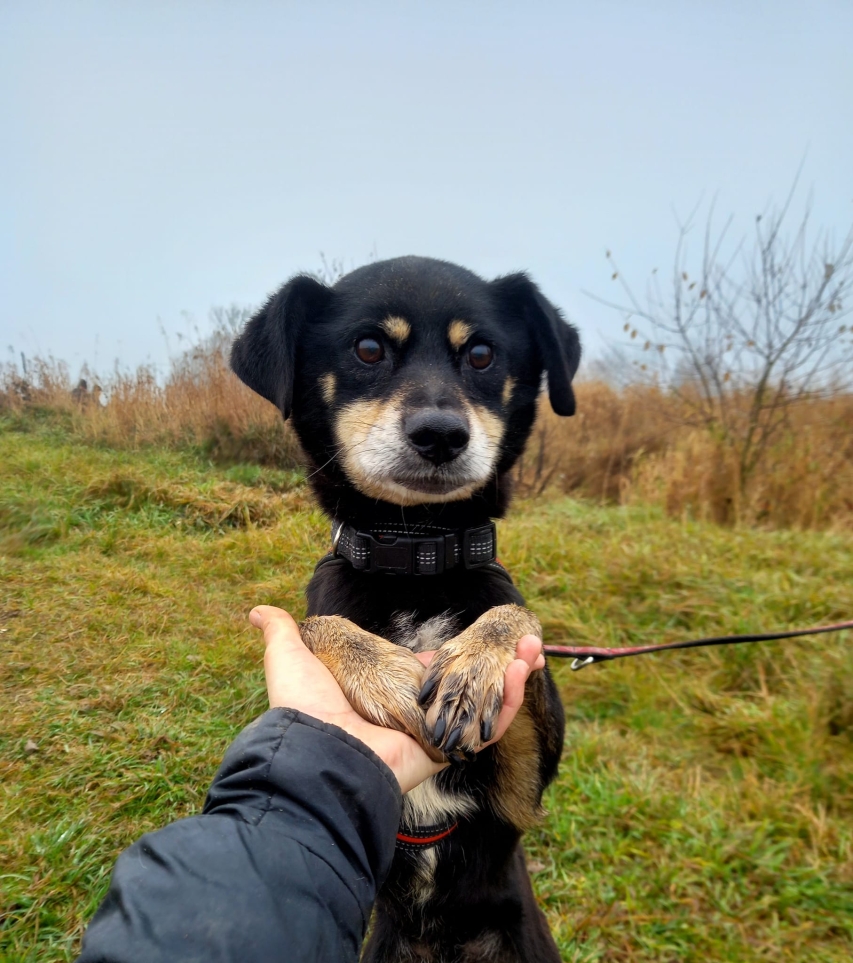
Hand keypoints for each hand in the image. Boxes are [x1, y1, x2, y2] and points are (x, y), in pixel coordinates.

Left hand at [249, 606, 544, 792]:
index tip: (484, 633)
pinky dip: (512, 702)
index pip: (436, 671)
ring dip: (515, 676)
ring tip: (535, 647)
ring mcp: (434, 733)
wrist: (314, 750)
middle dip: (498, 663)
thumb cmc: (303, 707)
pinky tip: (527, 671)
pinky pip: (489, 728)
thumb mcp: (291, 657)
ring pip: (486, 704)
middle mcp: (414, 715)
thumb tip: (258, 610)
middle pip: (469, 686)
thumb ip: (283, 632)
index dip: (462, 654)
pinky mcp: (448, 750)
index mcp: (389, 693)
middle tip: (523, 637)